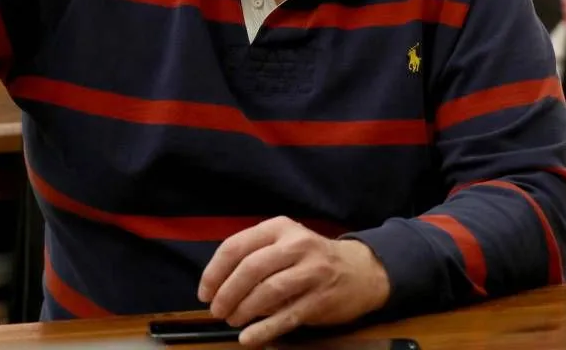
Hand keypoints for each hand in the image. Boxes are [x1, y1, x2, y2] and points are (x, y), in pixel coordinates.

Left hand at [198, 217, 390, 346]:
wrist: (362, 271)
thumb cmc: (311, 258)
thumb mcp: (284, 243)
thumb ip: (254, 255)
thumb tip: (217, 285)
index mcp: (279, 228)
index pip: (236, 246)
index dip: (214, 272)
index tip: (204, 292)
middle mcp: (296, 245)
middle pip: (251, 268)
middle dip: (227, 293)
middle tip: (217, 310)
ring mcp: (311, 272)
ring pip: (268, 291)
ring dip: (244, 310)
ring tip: (232, 320)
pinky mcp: (321, 299)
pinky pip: (287, 316)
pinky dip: (264, 329)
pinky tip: (248, 338)